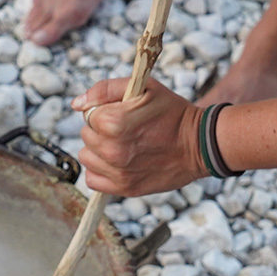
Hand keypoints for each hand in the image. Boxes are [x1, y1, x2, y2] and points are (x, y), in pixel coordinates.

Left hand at [71, 79, 205, 195]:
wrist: (200, 144)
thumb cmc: (172, 113)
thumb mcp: (143, 88)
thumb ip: (104, 90)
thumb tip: (76, 104)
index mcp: (114, 123)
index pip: (88, 115)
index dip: (104, 110)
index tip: (123, 112)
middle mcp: (113, 150)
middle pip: (86, 135)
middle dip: (101, 129)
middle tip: (127, 129)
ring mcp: (118, 172)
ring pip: (86, 157)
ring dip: (99, 150)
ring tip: (123, 145)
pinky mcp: (125, 188)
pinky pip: (92, 180)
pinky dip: (101, 171)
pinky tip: (118, 162)